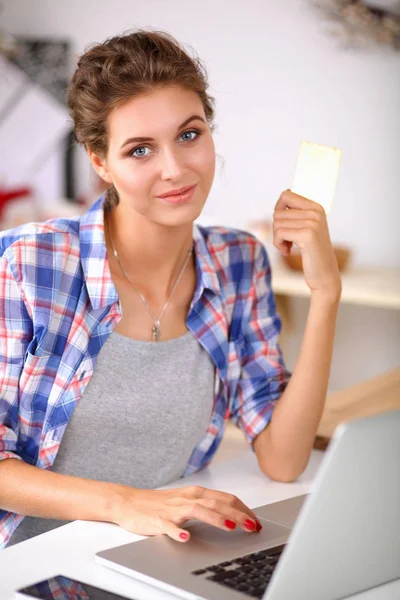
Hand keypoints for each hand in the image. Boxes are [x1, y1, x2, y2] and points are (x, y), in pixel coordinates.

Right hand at [113, 485, 262, 542]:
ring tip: (229, 527)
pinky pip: (168, 526)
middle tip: (253, 526)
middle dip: (237, 515)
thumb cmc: (159, 504)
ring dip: (215, 518)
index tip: (256, 521)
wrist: (128, 502)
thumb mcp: (186, 502)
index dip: (243, 509)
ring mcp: (172, 509)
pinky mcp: (157, 520)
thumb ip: (207, 506)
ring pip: (197, 510)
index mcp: (196, 493)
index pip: (225, 498)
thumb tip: (233, 515)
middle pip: (216, 503)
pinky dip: (178, 531)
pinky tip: (185, 537)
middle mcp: (187, 498)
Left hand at [273, 190, 341, 300]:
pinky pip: (279, 233)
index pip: (286, 195)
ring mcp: (312, 222)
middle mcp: (315, 212)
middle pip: (278, 212)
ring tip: (288, 247)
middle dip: (277, 229)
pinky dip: (278, 244)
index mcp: (316, 207)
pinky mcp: (307, 235)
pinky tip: (287, 252)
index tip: (282, 224)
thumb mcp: (307, 228)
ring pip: (276, 223)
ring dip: (278, 238)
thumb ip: (297, 212)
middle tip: (286, 241)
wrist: (324, 274)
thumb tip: (285, 193)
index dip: (278, 210)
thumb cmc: (312, 252)